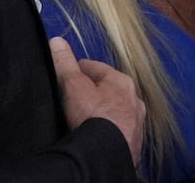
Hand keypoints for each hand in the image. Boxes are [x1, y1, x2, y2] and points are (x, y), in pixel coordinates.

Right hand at [50, 37, 145, 163]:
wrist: (106, 153)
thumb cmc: (92, 115)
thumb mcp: (73, 85)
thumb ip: (65, 63)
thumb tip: (57, 41)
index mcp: (121, 82)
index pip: (98, 68)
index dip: (81, 69)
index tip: (71, 72)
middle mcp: (134, 100)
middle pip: (111, 90)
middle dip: (97, 91)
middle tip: (78, 94)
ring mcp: (137, 123)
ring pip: (119, 111)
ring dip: (107, 111)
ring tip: (88, 117)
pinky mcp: (133, 143)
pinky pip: (120, 131)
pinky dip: (111, 131)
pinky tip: (100, 135)